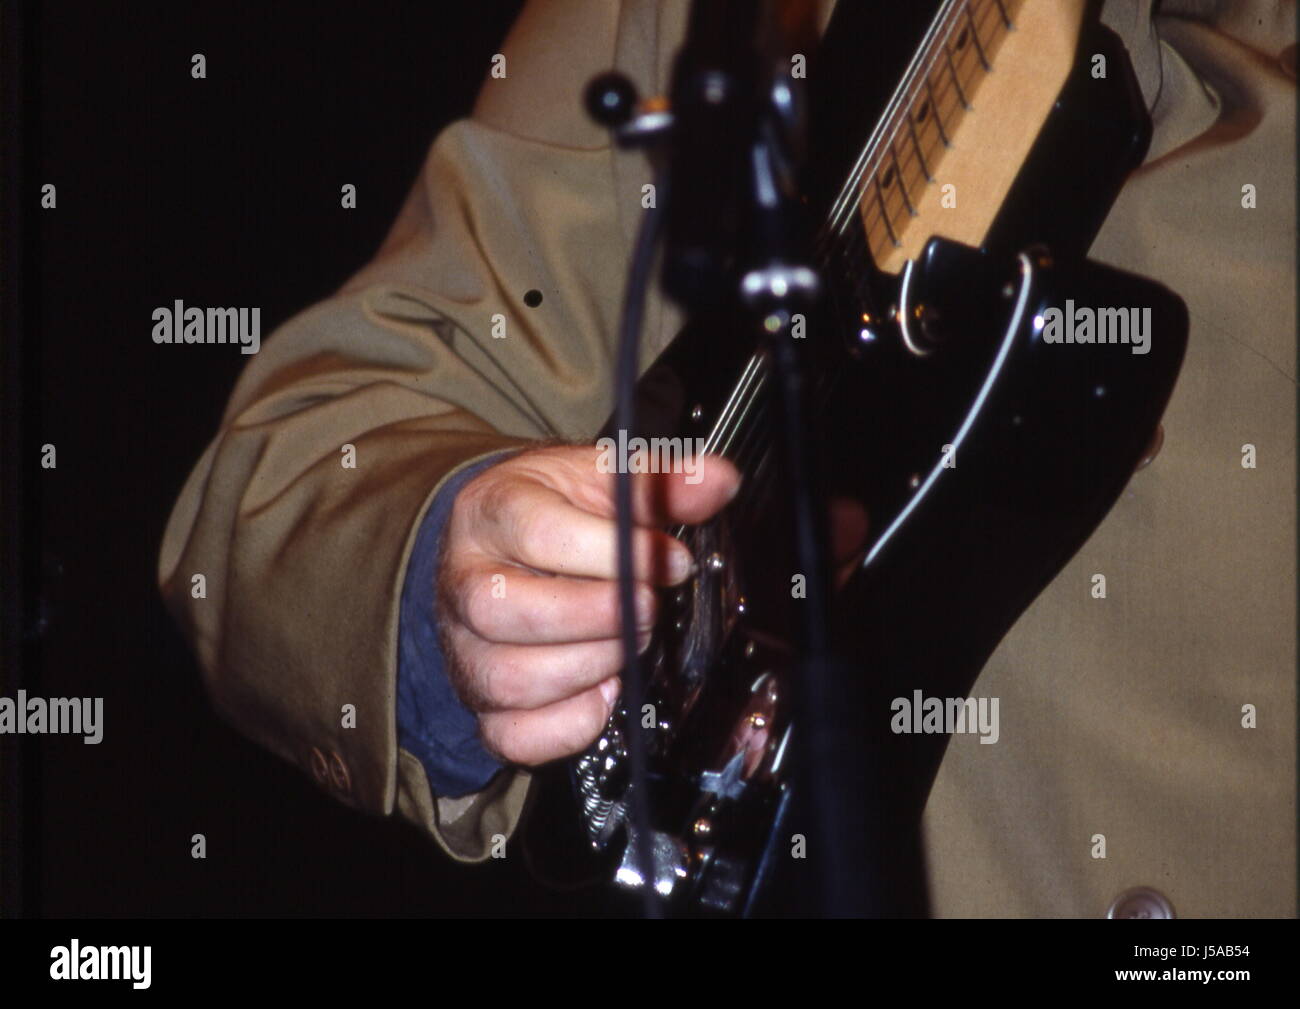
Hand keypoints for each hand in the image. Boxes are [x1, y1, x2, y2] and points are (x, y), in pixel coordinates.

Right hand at [437, 444, 740, 764]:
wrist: (501, 543)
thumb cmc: (552, 510)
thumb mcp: (603, 477)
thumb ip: (660, 481)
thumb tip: (717, 482)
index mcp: (492, 513)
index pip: (537, 533)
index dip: (612, 552)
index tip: (667, 559)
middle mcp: (466, 583)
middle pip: (506, 612)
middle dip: (597, 617)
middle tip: (648, 607)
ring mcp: (467, 648)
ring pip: (509, 680)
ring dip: (589, 668)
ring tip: (627, 644)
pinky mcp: (483, 702)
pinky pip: (514, 735)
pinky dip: (569, 725)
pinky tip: (604, 693)